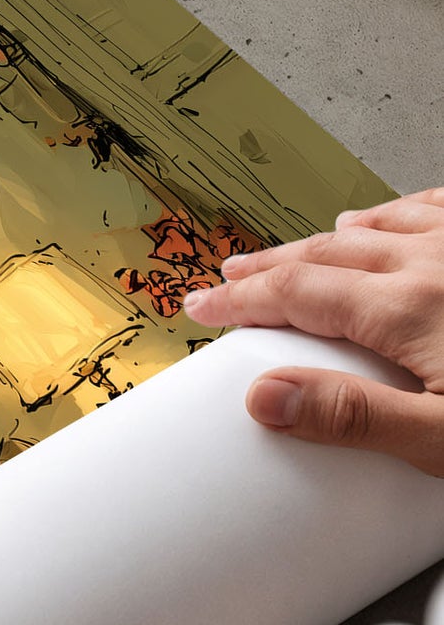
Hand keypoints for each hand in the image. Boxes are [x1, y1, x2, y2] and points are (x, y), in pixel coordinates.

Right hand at [182, 191, 443, 473]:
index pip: (297, 294)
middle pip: (327, 252)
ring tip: (299, 249)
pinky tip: (389, 217)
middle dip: (269, 267)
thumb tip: (264, 399)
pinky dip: (399, 210)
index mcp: (412, 308)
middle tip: (231, 277)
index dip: (240, 300)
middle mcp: (435, 263)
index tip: (203, 307)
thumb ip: (356, 417)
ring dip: (327, 237)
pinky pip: (436, 207)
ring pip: (380, 224)